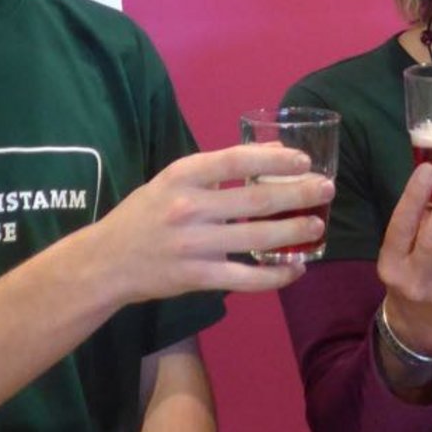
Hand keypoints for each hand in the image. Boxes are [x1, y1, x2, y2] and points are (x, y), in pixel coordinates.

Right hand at [91, 144, 335, 302]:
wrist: (105, 262)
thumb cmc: (145, 214)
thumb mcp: (174, 180)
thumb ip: (219, 168)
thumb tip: (275, 152)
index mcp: (182, 176)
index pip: (235, 161)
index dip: (274, 160)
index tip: (304, 161)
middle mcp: (188, 208)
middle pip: (254, 201)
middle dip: (298, 195)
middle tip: (327, 190)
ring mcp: (193, 246)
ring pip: (255, 239)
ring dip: (293, 233)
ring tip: (318, 226)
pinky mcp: (196, 278)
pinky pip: (245, 278)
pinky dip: (275, 276)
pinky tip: (296, 270)